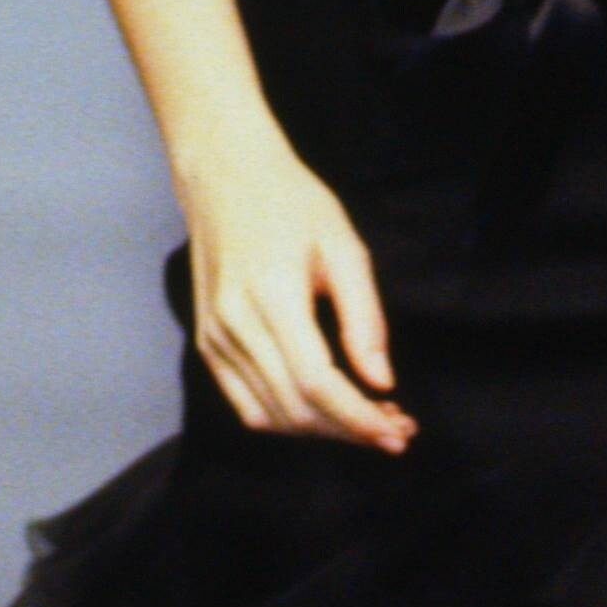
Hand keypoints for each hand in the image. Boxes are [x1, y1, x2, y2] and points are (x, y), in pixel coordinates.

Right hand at [181, 131, 413, 449]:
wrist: (224, 175)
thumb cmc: (291, 202)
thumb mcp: (345, 247)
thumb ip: (365, 318)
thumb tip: (381, 382)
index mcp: (273, 297)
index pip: (318, 384)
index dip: (360, 418)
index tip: (400, 431)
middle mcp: (235, 326)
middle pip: (296, 408)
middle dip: (350, 431)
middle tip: (397, 430)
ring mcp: (214, 338)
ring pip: (270, 415)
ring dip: (322, 432)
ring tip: (367, 423)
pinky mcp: (206, 343)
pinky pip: (245, 404)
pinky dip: (287, 420)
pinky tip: (324, 413)